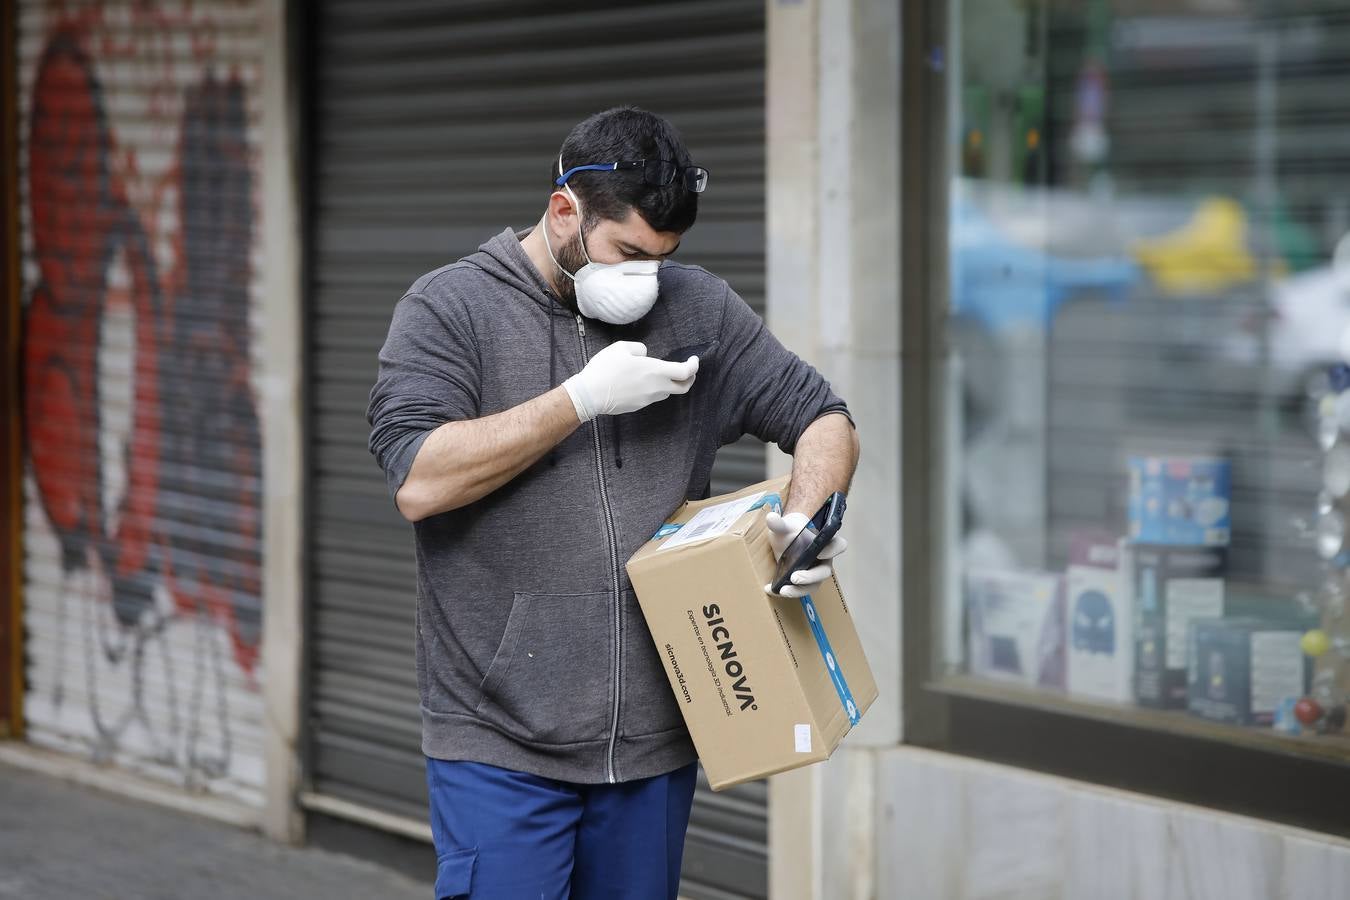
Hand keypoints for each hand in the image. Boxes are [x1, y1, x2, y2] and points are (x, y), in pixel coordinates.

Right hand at [563, 341, 698, 421]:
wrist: (590, 394)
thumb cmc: (605, 369)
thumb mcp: (621, 348)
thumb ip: (639, 349)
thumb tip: (645, 354)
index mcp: (656, 371)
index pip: (685, 372)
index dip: (694, 366)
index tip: (694, 360)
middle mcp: (656, 387)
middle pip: (683, 387)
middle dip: (689, 379)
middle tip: (687, 370)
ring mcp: (648, 399)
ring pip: (667, 392)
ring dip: (669, 384)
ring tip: (661, 374)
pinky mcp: (638, 406)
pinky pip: (652, 397)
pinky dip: (654, 389)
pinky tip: (642, 382)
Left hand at [763, 510, 847, 597]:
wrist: (784, 539)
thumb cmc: (790, 531)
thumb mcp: (783, 526)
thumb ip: (779, 524)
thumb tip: (771, 518)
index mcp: (826, 542)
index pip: (839, 546)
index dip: (832, 550)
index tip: (820, 553)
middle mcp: (824, 560)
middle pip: (824, 572)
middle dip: (810, 577)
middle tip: (795, 577)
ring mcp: (815, 572)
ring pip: (813, 586)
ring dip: (799, 590)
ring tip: (784, 590)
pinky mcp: (804, 582)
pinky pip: (798, 590)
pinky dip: (785, 591)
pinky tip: (770, 589)